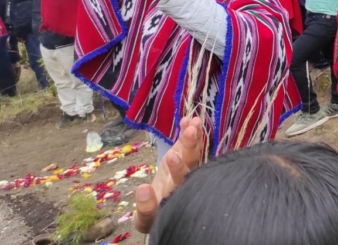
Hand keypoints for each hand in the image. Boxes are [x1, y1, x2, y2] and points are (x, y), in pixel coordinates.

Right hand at [134, 117, 204, 233]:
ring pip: (192, 152)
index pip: (181, 181)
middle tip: (190, 131)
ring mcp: (185, 167)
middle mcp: (184, 179)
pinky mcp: (182, 158)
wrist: (159, 210)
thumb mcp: (146, 217)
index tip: (171, 156)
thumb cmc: (152, 216)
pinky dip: (186, 132)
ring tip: (194, 121)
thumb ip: (146, 206)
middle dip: (190, 146)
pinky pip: (186, 144)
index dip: (178, 168)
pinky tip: (187, 119)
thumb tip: (142, 189)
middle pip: (191, 163)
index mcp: (176, 194)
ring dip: (193, 136)